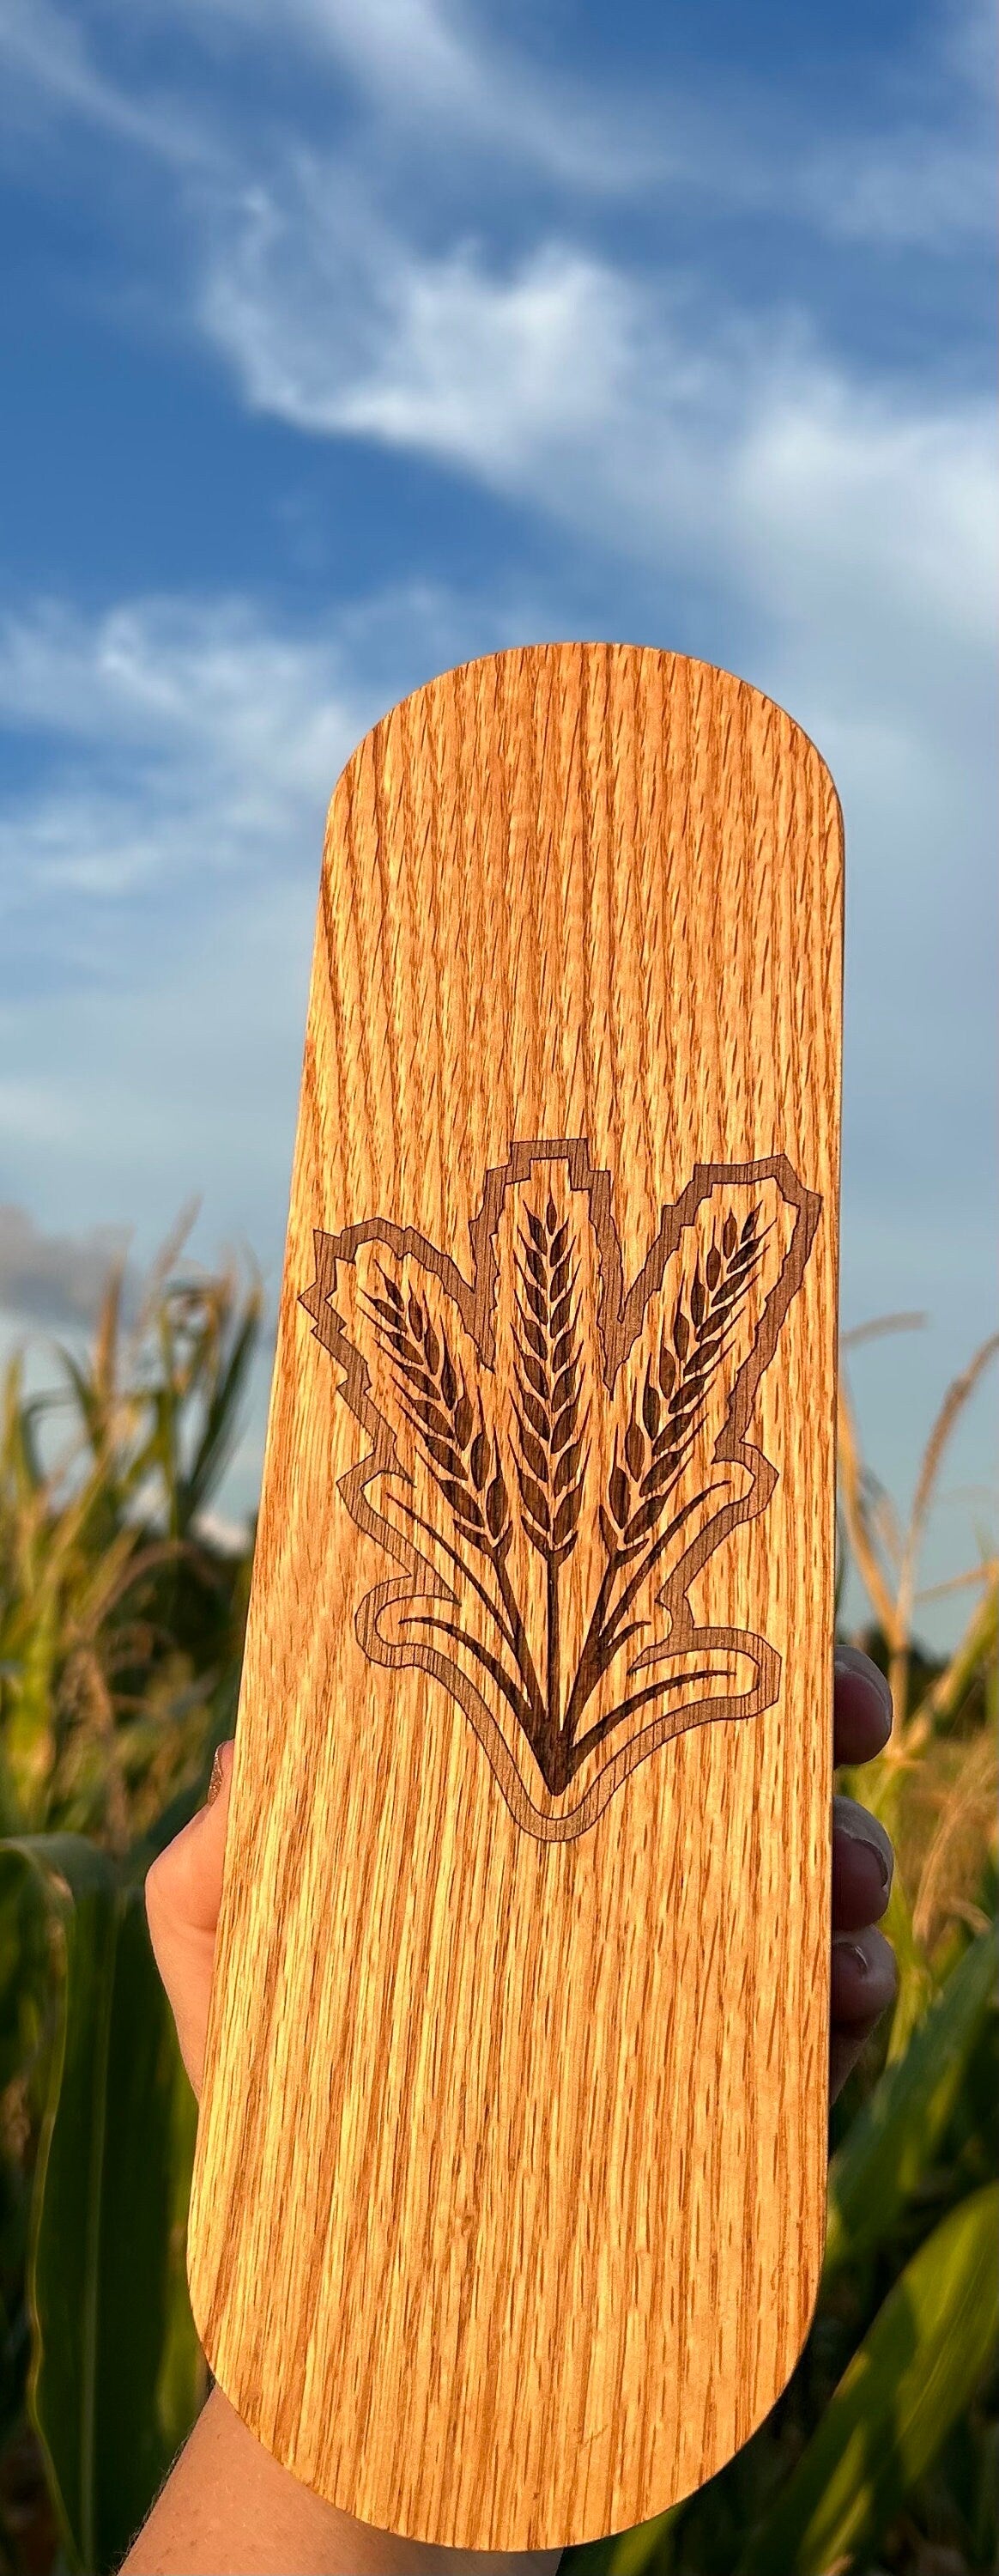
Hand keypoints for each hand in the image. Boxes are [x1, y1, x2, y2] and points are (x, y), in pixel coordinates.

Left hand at [147, 1650, 896, 2107]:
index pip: (607, 1694)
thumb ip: (209, 1878)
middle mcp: (617, 1879)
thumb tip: (243, 1756)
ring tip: (843, 1874)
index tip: (728, 1605)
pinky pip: (831, 2012)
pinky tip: (840, 1991)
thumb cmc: (284, 2112)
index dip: (676, 1631)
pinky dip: (856, 1984)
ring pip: (811, 1869)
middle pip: (742, 1758)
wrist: (366, 2311)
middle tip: (846, 1712)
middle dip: (818, 1710)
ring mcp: (689, 1974)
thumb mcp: (227, 1983)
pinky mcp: (746, 2081)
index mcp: (517, 1825)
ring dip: (848, 1847)